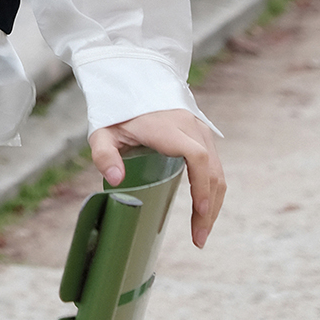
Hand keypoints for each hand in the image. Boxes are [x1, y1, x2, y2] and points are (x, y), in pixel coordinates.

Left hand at [89, 109, 225, 248]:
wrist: (130, 81)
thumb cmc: (116, 110)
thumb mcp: (102, 132)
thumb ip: (105, 154)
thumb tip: (116, 180)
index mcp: (168, 127)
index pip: (196, 157)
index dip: (202, 186)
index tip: (201, 211)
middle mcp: (189, 126)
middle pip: (212, 171)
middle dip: (209, 208)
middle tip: (199, 239)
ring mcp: (198, 129)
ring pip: (217, 170)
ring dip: (213, 202)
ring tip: (201, 231)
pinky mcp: (200, 133)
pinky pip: (214, 164)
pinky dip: (212, 189)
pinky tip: (204, 209)